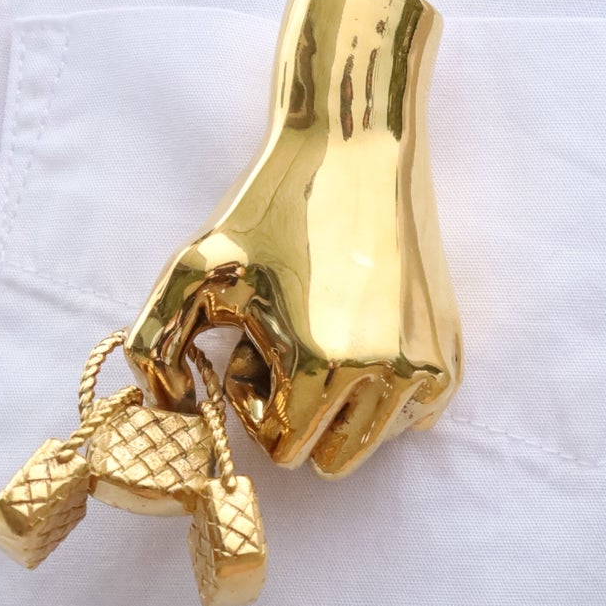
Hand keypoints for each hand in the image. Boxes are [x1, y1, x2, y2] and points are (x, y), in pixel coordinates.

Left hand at [126, 0, 462, 476]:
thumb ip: (154, 349)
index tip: (256, 351)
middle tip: (289, 344)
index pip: (285, 453)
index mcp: (322, 370)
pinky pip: (418, 413)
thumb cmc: (269, 206)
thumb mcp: (191, 269)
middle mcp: (385, 377)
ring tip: (324, 331)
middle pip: (334, 459)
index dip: (259, 408)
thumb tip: (173, 410)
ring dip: (344, 402)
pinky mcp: (451, 350)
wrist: (354, 146)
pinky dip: (386, 390)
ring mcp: (426, 365)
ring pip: (377, 439)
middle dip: (304, 415)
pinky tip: (363, 331)